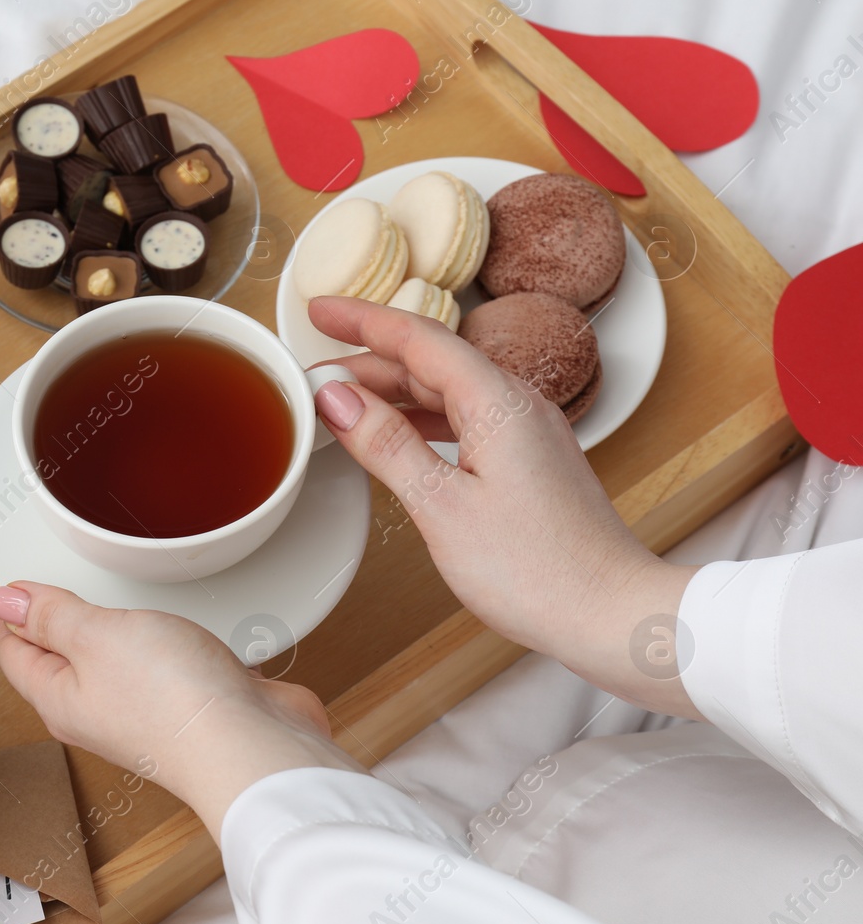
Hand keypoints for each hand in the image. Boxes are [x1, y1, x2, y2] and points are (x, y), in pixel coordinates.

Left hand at [0, 582, 359, 837]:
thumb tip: (6, 601)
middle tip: (56, 582)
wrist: (255, 746)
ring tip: (112, 598)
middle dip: (55, 619)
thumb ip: (51, 616)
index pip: (13, 652)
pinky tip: (174, 626)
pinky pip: (162, 667)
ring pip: (113, 661)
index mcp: (59, 699)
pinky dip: (163, 643)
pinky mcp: (188, 704)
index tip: (17, 579)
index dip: (10, 610)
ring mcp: (143, 711)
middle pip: (60, 660)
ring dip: (115, 629)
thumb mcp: (96, 636)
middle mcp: (96, 712)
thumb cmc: (175, 702)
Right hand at [308, 296, 699, 715]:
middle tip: (310, 371)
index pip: (418, 338)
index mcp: (498, 403)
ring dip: (391, 392)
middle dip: (367, 360)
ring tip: (340, 404)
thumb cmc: (537, 571)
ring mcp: (527, 434)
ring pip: (447, 392)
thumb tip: (337, 396)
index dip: (363, 319)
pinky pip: (464, 420)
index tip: (318, 309)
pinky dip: (420, 420)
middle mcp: (518, 405)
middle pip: (431, 362)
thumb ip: (386, 444)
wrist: (612, 615)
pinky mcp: (529, 464)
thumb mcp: (441, 507)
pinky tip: (395, 437)